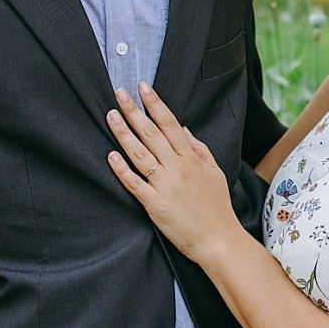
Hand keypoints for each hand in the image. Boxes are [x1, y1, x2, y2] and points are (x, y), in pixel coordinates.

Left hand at [106, 82, 243, 264]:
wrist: (218, 239)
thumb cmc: (217, 207)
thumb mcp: (215, 172)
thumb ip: (198, 149)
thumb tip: (184, 129)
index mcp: (192, 159)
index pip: (170, 124)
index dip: (155, 105)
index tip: (143, 88)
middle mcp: (178, 168)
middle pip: (151, 133)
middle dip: (133, 111)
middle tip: (119, 93)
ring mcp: (165, 185)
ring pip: (139, 154)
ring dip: (123, 133)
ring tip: (110, 116)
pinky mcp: (154, 204)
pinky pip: (134, 183)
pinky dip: (122, 169)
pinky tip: (110, 155)